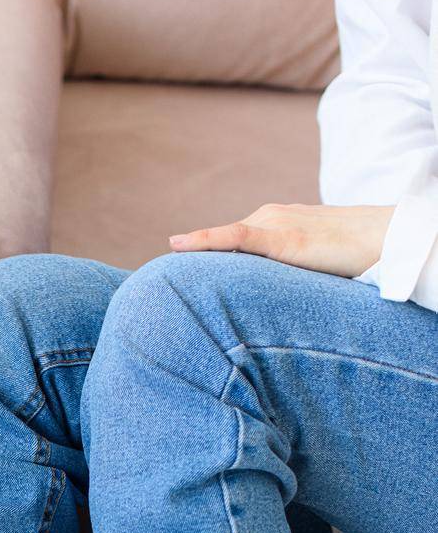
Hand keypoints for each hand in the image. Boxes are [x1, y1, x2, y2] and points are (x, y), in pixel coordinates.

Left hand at [168, 203, 392, 278]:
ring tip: (156, 280)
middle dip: (184, 268)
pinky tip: (178, 246)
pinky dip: (205, 241)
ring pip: (220, 244)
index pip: (223, 247)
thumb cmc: (350, 258)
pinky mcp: (282, 237)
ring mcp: (272, 224)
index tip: (163, 282)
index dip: (194, 264)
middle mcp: (265, 219)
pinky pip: (235, 237)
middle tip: (149, 289)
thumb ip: (276, 281)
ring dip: (189, 262)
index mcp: (268, 227)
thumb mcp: (304, 270)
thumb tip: (253, 313)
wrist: (384, 237)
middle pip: (215, 248)